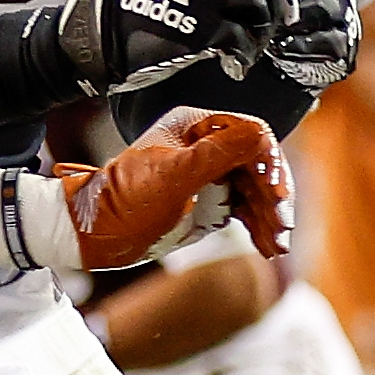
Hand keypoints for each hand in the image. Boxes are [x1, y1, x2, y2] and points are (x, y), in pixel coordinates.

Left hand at [57, 108, 287, 268]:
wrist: (93, 235)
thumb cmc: (120, 202)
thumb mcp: (172, 176)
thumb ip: (217, 154)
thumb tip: (261, 135)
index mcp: (195, 128)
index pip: (249, 134)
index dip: (268, 162)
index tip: (275, 191)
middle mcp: (205, 148)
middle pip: (258, 165)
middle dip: (273, 197)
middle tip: (281, 225)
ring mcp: (208, 176)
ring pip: (255, 191)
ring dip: (270, 216)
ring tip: (277, 243)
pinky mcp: (208, 202)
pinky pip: (244, 211)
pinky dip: (258, 227)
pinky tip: (268, 245)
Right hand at [59, 0, 342, 91]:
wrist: (105, 34)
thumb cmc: (145, 9)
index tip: (288, 3)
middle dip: (281, 5)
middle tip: (277, 30)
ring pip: (260, 8)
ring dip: (262, 36)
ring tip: (246, 52)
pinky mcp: (201, 26)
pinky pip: (242, 40)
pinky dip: (244, 57)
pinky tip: (233, 68)